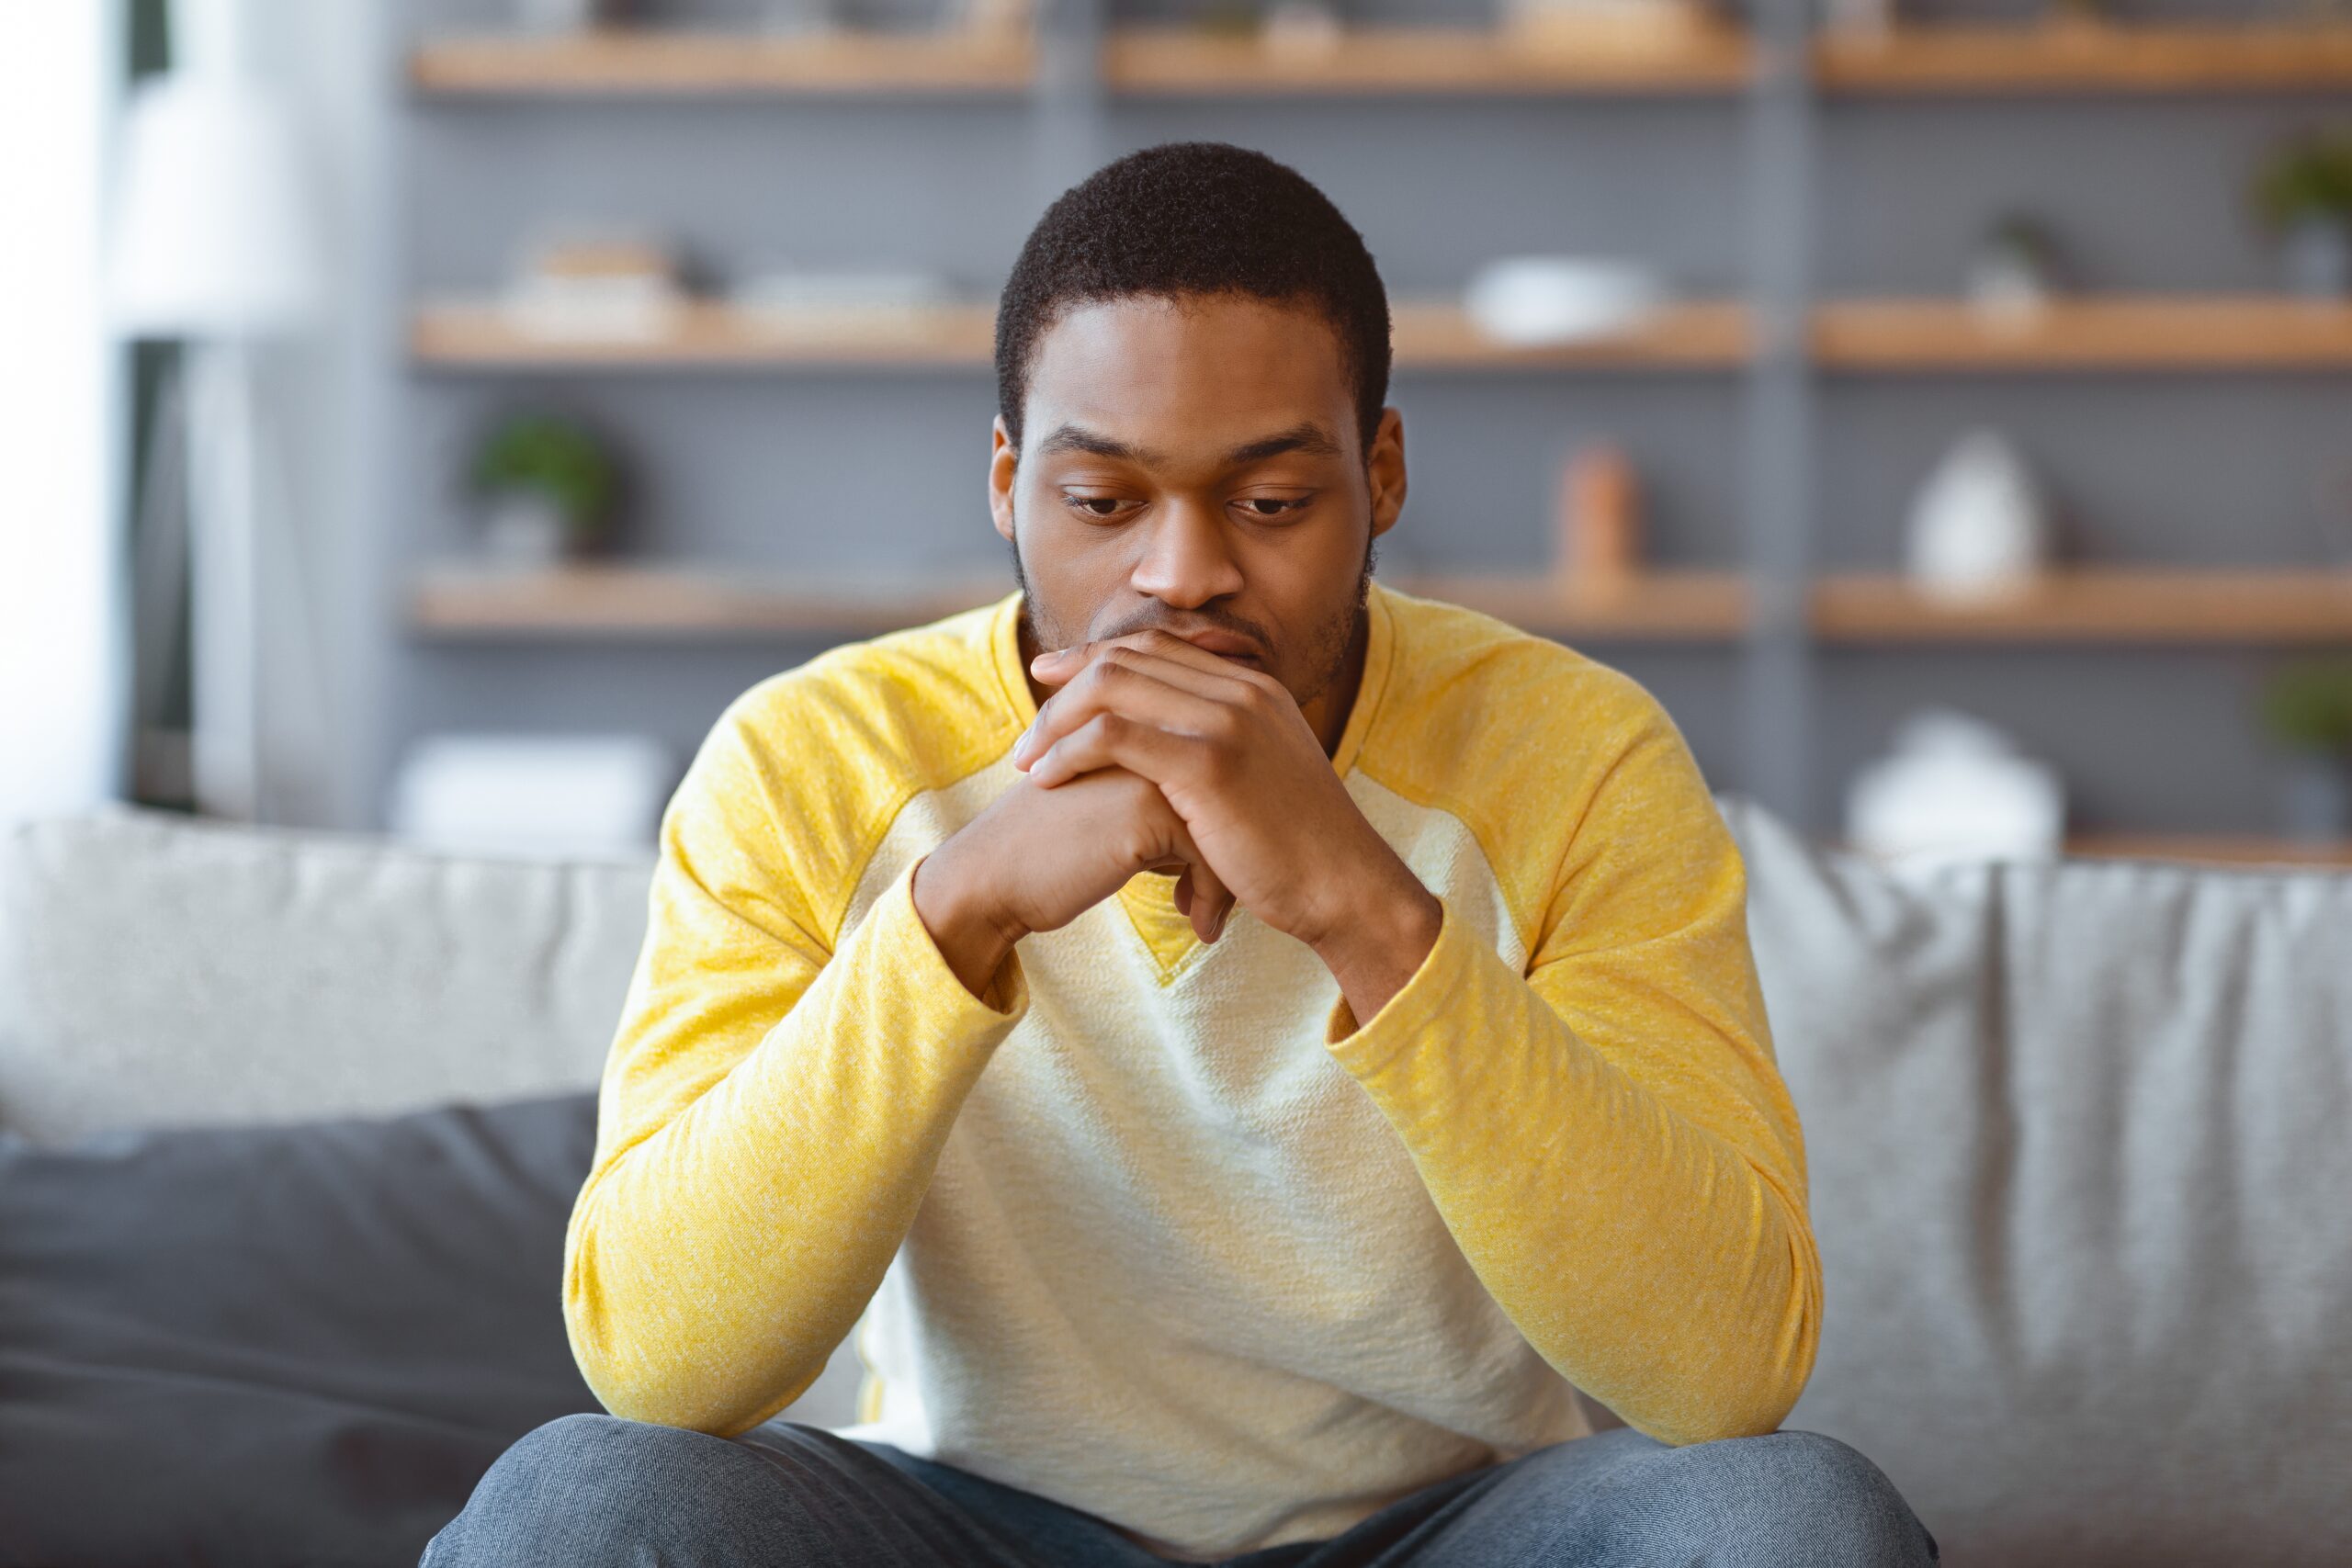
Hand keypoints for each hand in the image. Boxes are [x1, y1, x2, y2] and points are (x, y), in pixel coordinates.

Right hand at [911, 763, 1224, 1000]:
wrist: (991, 878)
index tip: (1217, 874)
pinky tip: (1199, 927)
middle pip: (1232, 792)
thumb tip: (1221, 820)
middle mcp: (1150, 733)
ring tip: (1207, 913)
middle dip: (1235, 849)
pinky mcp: (1147, 809)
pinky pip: (1212, 852)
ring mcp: (1151, 765)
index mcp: (1141, 724)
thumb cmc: (1047, 850)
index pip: (1220, 768)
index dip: (1226, 822)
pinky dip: (1213, 895)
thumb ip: (1158, 792)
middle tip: (1225, 899)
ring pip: (1230, 820)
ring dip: (1227, 876)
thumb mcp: (1109, 803)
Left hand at [1011, 628, 1440, 1010]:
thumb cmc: (1301, 852)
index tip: (1052, 680)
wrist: (1346, 887)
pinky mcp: (1210, 762)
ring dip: (1057, 721)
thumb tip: (1172, 760)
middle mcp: (1241, 689)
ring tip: (1028, 762)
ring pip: (1112, 687)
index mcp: (1254, 686)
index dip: (1095, 659)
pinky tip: (1048, 780)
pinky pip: (1115, 735)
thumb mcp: (1265, 779)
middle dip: (1065, 686)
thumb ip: (1225, 751)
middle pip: (1127, 658)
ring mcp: (1227, 720)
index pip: (1157, 647)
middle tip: (1028, 729)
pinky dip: (1070, 752)